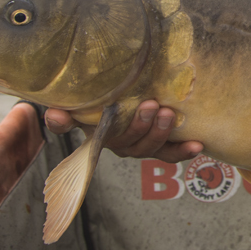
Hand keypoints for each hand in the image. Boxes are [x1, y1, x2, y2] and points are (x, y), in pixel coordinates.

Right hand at [44, 100, 202, 162]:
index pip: (81, 130)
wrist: (134, 96)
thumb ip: (69, 112)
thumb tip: (53, 114)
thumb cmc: (111, 100)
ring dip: (160, 133)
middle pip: (126, 143)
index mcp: (98, 132)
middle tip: (150, 105)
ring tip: (168, 114)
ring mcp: (140, 145)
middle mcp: (118, 143)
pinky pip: (170, 153)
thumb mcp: (90, 102)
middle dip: (139, 126)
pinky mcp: (161, 145)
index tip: (65, 115)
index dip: (69, 124)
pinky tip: (197, 145)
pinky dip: (183, 151)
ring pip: (149, 148)